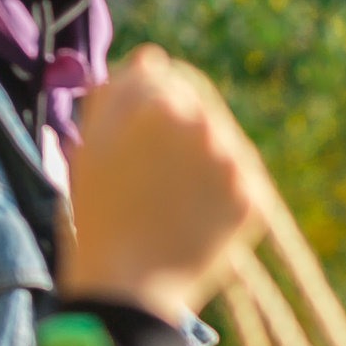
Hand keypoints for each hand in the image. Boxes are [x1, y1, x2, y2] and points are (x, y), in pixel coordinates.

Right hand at [59, 46, 261, 326]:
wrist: (130, 287)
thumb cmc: (99, 213)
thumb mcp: (89, 144)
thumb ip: (117, 91)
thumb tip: (153, 58)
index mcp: (161, 104)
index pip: (166, 80)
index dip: (145, 109)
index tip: (132, 143)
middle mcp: (208, 127)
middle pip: (199, 110)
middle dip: (178, 132)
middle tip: (152, 176)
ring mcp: (237, 165)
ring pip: (223, 143)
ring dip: (202, 159)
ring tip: (169, 197)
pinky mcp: (255, 200)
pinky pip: (240, 181)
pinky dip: (220, 192)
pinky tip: (192, 214)